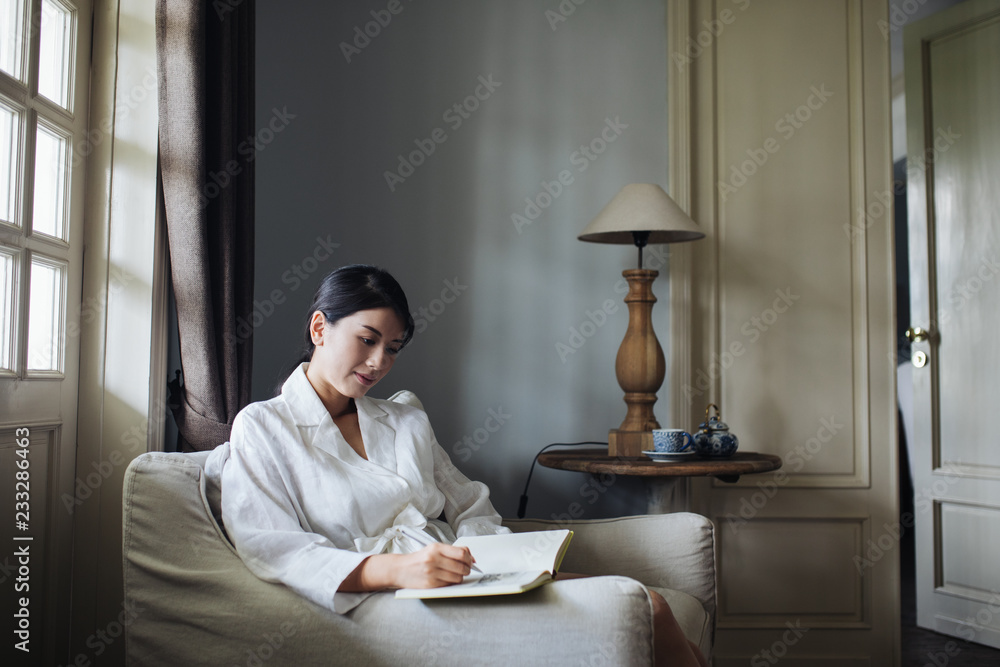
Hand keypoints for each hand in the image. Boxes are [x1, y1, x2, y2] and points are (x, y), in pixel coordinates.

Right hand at [341, 544, 475, 591]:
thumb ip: (452, 551)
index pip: (461, 553)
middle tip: (466, 570)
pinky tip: (446, 579)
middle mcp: (434, 559)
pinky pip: (449, 585)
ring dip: (460, 577)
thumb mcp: (434, 549)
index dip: (469, 559)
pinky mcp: (430, 584)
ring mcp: (431, 573)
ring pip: (457, 578)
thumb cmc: (419, 559)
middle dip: (467, 570)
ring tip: (454, 574)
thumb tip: (472, 558)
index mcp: (436, 548)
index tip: (470, 561)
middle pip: (462, 567)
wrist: (400, 569)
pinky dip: (451, 583)